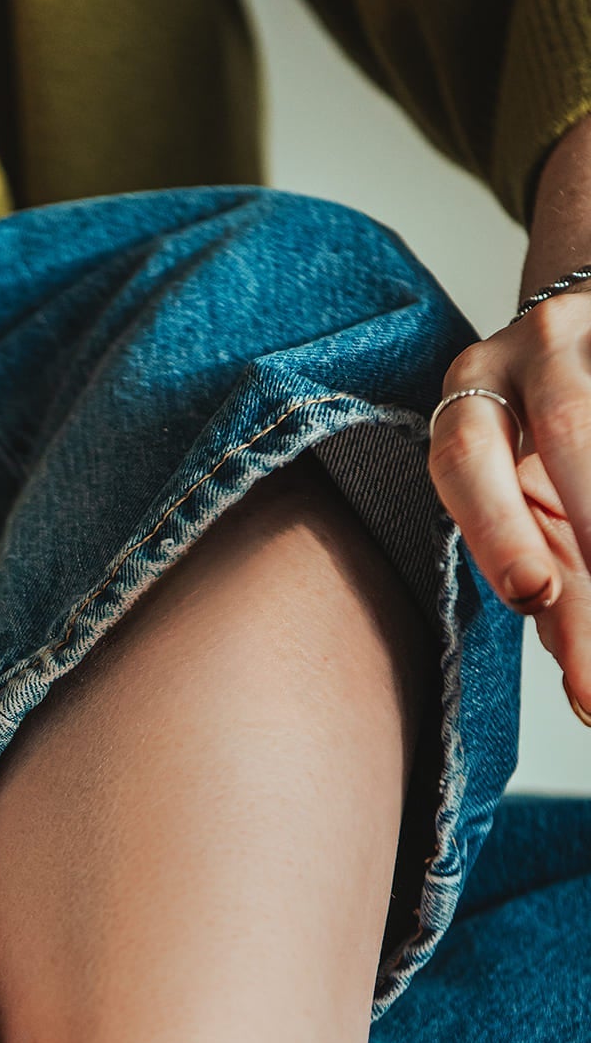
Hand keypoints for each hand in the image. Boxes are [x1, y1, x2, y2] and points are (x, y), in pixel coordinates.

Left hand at [427, 115, 590, 723]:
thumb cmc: (550, 441)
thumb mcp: (535, 505)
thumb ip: (553, 589)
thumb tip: (588, 692)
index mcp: (471, 402)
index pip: (464, 466)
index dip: (498, 532)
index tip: (536, 596)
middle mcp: (529, 350)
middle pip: (562, 424)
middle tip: (587, 578)